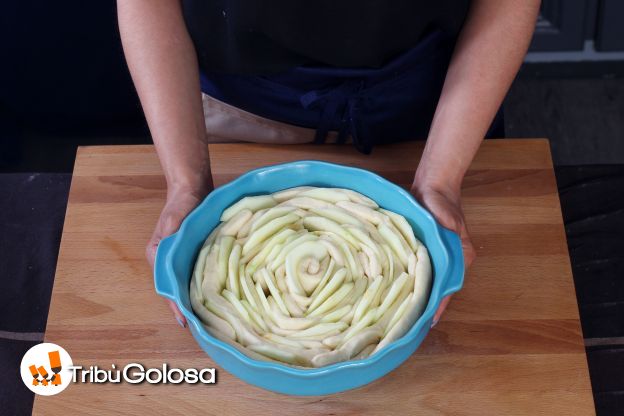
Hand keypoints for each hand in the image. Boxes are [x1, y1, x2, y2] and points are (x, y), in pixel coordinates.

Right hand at [146, 185, 209, 327]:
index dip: (175, 305)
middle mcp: (167, 261)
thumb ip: (171, 238)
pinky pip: (199, 274)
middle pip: (176, 289)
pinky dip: (205, 285)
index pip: (166, 286)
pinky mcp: (195, 255)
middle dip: (187, 308)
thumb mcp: (174, 220)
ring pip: (188, 284)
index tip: (184, 321)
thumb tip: (170, 259)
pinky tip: (218, 296)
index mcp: (158, 255)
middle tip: (201, 327)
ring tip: (210, 319)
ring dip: (196, 300)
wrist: (192, 187)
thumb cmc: (181, 203)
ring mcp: (181, 259)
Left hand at [410, 182, 475, 326]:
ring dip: (418, 295)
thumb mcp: (448, 215)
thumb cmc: (441, 201)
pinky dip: (412, 281)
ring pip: (428, 281)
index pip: (450, 287)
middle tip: (410, 323)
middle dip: (426, 305)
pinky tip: (400, 291)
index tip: (428, 320)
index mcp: (460, 256)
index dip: (439, 304)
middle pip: (439, 288)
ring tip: (404, 313)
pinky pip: (419, 271)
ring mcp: (438, 257)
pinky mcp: (425, 252)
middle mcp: (451, 261)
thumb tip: (450, 236)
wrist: (433, 185)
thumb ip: (450, 227)